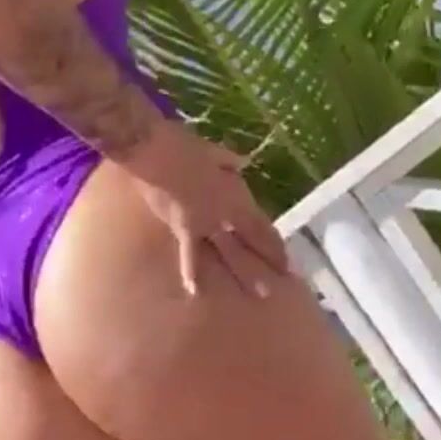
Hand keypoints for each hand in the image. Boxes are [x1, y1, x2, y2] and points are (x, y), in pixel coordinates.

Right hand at [126, 121, 289, 298]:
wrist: (152, 154)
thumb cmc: (184, 147)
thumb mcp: (214, 152)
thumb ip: (229, 163)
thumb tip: (241, 165)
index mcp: (234, 196)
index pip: (260, 226)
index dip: (274, 244)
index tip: (288, 260)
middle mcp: (223, 217)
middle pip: (250, 244)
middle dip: (267, 262)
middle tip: (284, 281)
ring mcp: (203, 227)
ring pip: (229, 254)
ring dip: (246, 273)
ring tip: (262, 293)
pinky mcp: (181, 231)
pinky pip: (190, 255)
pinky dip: (192, 273)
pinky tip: (194, 291)